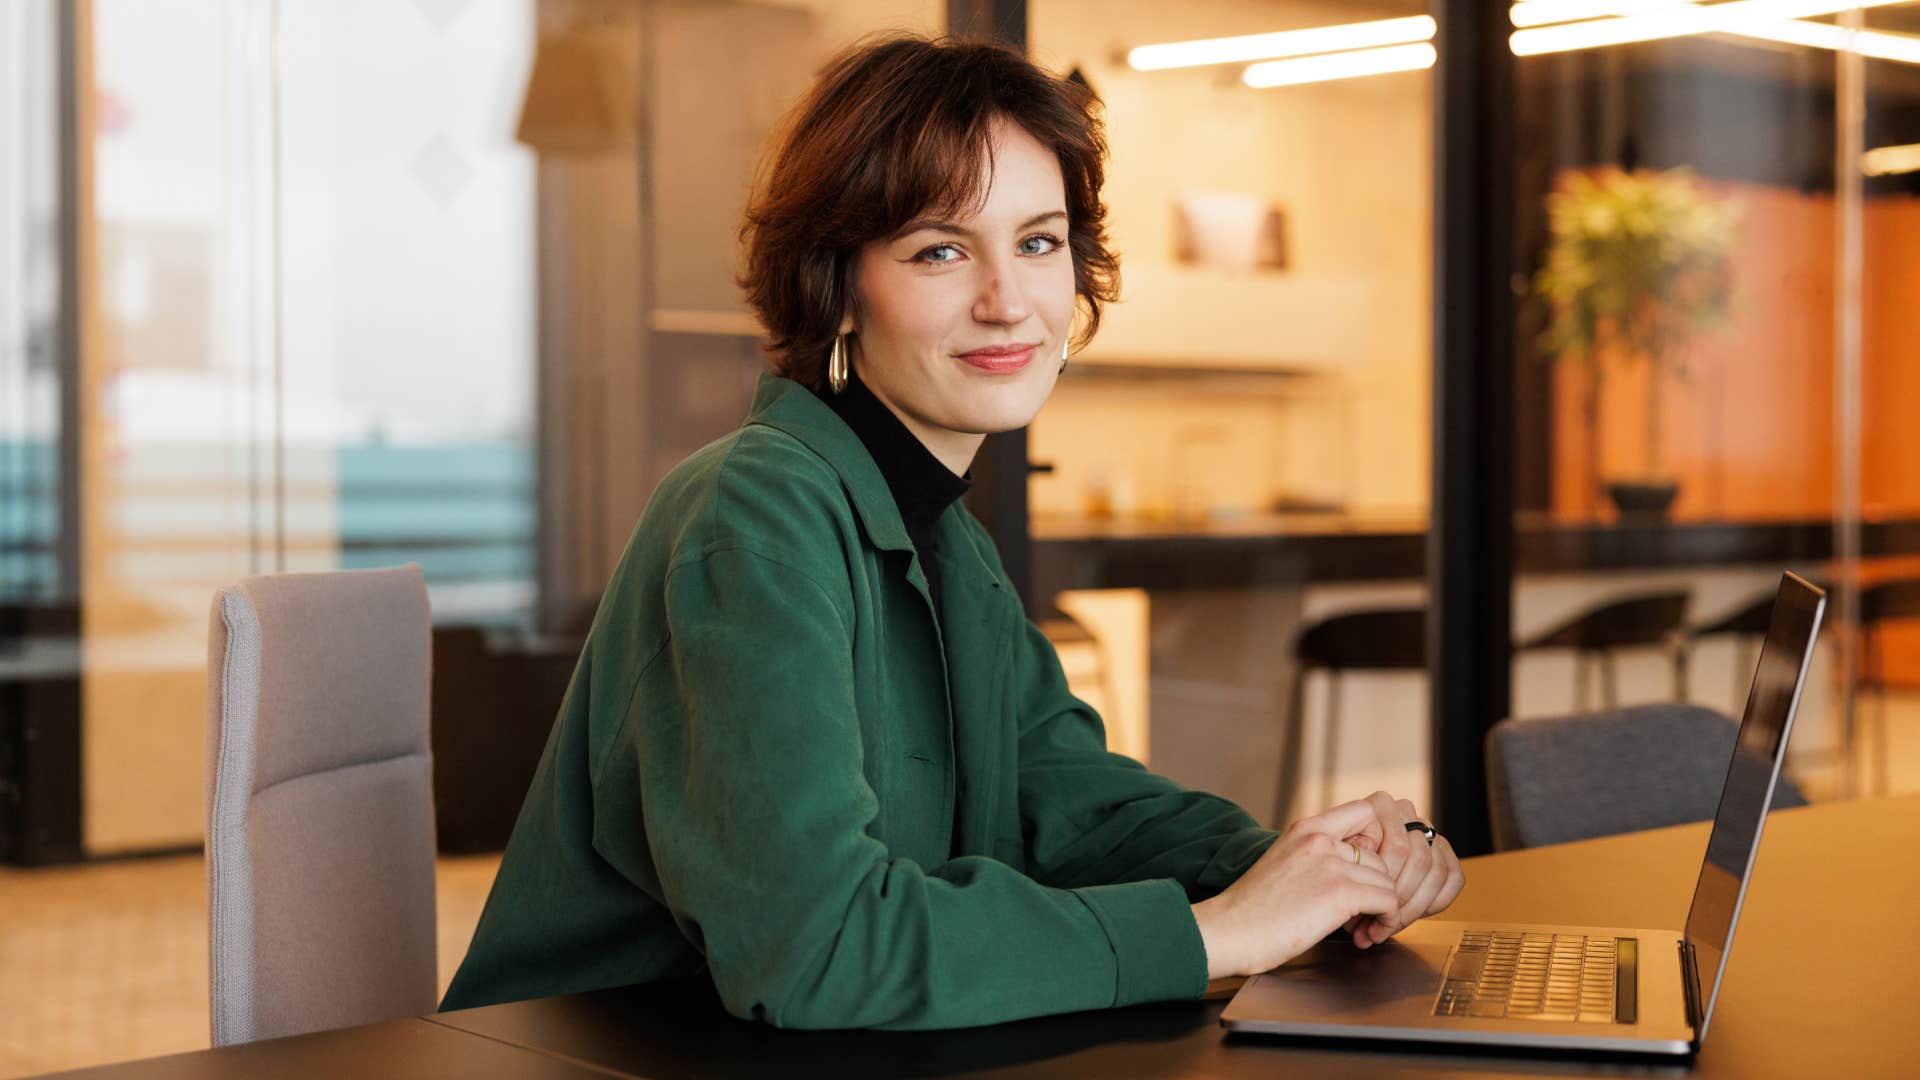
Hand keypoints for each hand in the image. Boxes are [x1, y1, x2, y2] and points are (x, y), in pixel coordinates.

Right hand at [1189, 800, 1401, 978]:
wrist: (1228, 930)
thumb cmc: (1251, 909)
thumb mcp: (1284, 862)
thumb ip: (1315, 857)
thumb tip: (1350, 870)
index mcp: (1307, 828)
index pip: (1365, 812)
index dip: (1376, 844)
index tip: (1365, 875)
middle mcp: (1321, 839)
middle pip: (1381, 857)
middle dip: (1379, 887)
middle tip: (1364, 913)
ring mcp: (1331, 863)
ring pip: (1388, 881)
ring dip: (1383, 907)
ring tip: (1364, 926)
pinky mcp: (1339, 892)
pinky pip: (1389, 901)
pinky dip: (1386, 921)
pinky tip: (1369, 933)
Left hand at [1336, 791, 1464, 946]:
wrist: (1338, 866)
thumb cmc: (1332, 863)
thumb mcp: (1331, 855)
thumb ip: (1349, 856)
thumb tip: (1367, 859)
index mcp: (1380, 805)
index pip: (1399, 848)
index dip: (1387, 883)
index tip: (1368, 905)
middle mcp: (1407, 813)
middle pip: (1420, 860)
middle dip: (1399, 899)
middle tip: (1379, 922)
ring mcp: (1427, 830)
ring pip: (1437, 871)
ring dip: (1414, 907)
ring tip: (1389, 925)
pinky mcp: (1443, 851)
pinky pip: (1454, 877)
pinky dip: (1436, 901)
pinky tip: (1415, 914)